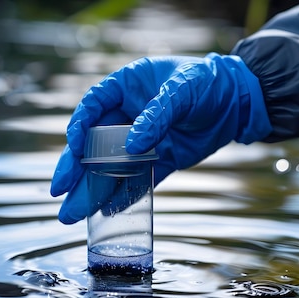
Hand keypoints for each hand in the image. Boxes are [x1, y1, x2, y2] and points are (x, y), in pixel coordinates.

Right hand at [51, 53, 271, 223]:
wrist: (239, 102)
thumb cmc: (208, 83)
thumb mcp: (183, 91)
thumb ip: (156, 115)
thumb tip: (131, 146)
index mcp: (127, 88)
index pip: (93, 107)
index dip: (78, 127)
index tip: (71, 148)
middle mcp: (128, 116)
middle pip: (93, 143)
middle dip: (75, 168)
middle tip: (59, 192)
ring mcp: (142, 140)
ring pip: (110, 166)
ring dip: (93, 189)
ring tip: (73, 214)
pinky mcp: (160, 160)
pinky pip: (138, 179)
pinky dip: (125, 195)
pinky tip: (108, 211)